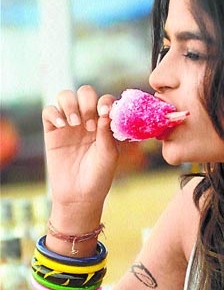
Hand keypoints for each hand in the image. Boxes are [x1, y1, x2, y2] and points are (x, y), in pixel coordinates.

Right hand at [42, 85, 118, 211]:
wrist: (79, 196)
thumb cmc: (99, 176)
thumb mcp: (109, 155)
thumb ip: (108, 133)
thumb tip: (106, 113)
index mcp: (104, 124)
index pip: (105, 100)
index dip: (105, 101)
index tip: (104, 113)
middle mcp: (87, 120)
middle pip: (85, 93)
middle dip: (87, 102)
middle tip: (90, 123)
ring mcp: (69, 125)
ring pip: (65, 96)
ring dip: (71, 105)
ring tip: (76, 124)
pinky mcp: (52, 132)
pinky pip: (49, 111)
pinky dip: (54, 113)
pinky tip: (62, 125)